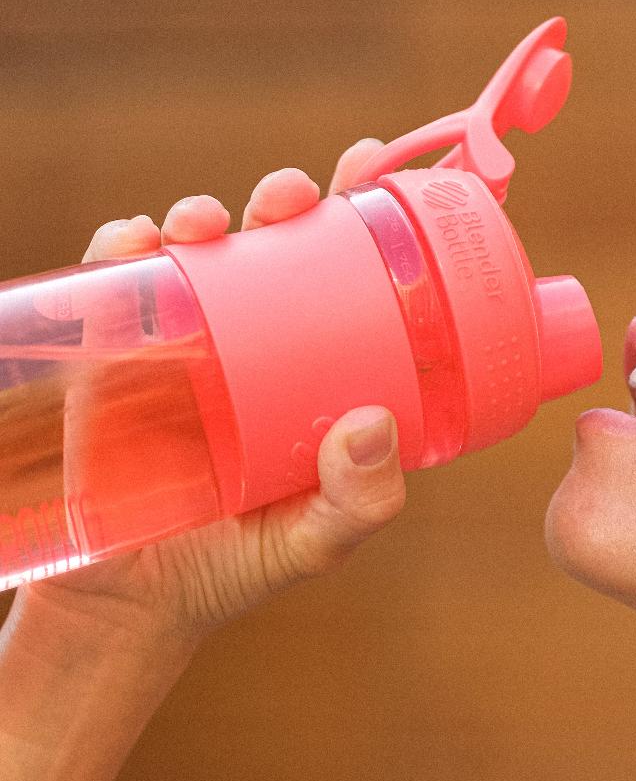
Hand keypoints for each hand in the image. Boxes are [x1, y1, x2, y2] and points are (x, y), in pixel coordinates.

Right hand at [17, 138, 406, 652]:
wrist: (132, 605)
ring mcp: (183, 348)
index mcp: (314, 379)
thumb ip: (358, 501)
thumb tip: (375, 423)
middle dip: (286, 202)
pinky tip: (137, 242)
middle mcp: (255, 351)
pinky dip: (123, 251)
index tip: (377, 175)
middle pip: (275, 251)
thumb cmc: (236, 568)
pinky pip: (116, 285)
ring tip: (206, 221)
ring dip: (201, 215)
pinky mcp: (113, 359)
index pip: (349, 288)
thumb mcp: (314, 541)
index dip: (364, 225)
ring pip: (196, 254)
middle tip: (295, 196)